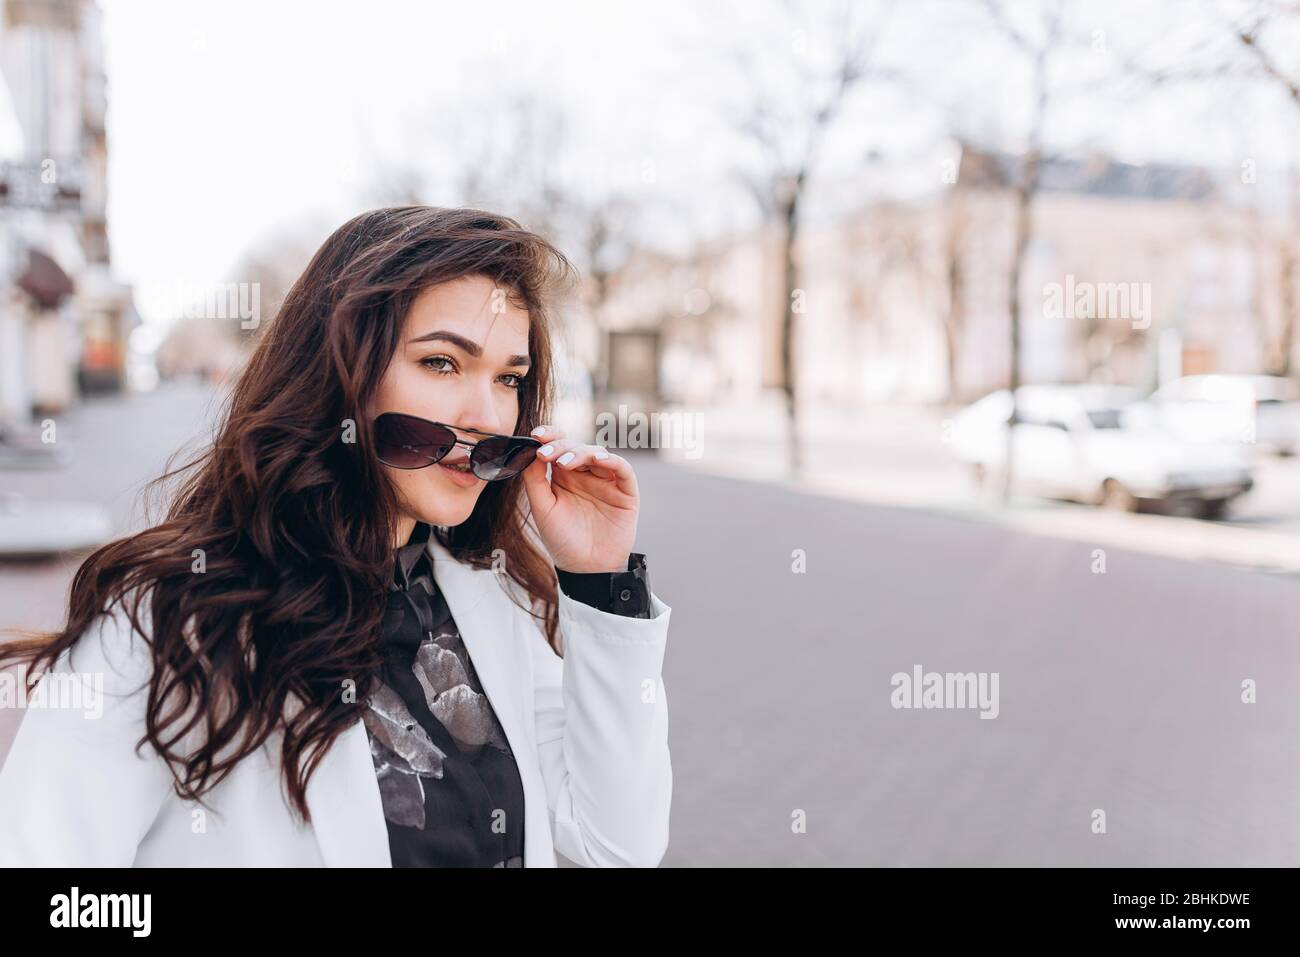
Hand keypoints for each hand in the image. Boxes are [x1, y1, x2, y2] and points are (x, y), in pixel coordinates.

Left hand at [520, 425, 638, 572]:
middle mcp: (586, 474)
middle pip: (576, 447)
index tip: (536, 435)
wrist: (586, 568)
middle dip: (561, 446)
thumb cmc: (563, 540)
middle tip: (547, 454)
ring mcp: (606, 481)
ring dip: (581, 453)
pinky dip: (611, 460)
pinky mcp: (625, 491)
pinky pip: (622, 468)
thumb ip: (534, 479)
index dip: (549, 436)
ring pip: (597, 453)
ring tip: (566, 463)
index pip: (558, 447)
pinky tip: (598, 459)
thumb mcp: (542, 508)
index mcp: (564, 476)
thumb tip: (530, 451)